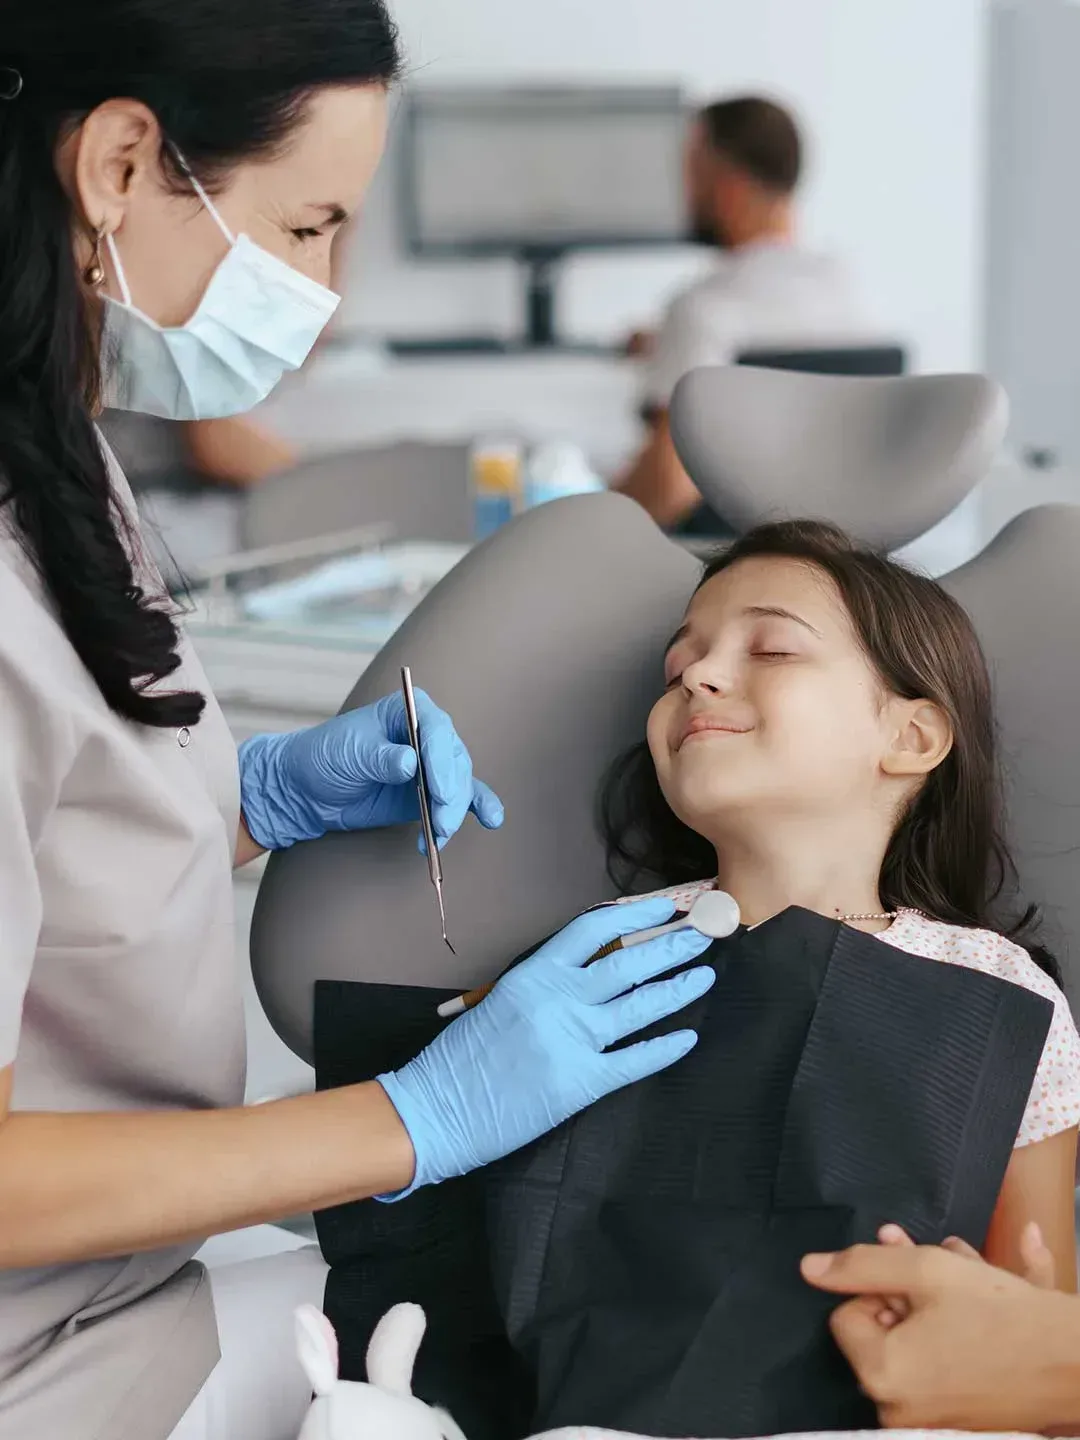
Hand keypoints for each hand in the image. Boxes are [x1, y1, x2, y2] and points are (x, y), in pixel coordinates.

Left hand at [238, 690, 502, 850]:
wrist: (306, 790)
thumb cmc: (324, 757)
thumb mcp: (348, 753)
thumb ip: (380, 757)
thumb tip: (409, 763)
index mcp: (408, 711)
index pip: (436, 730)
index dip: (441, 759)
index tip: (437, 789)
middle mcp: (426, 735)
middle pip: (454, 761)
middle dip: (450, 795)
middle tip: (441, 822)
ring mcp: (431, 766)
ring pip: (458, 785)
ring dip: (454, 812)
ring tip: (438, 837)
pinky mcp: (429, 794)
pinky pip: (459, 799)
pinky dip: (476, 808)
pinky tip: (492, 820)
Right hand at [378, 896, 715, 1193]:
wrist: (434, 1109)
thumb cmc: (461, 1058)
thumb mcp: (499, 1001)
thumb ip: (544, 985)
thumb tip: (593, 971)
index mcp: (533, 974)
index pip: (594, 930)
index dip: (636, 916)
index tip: (665, 908)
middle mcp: (557, 999)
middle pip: (628, 962)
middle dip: (672, 946)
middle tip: (704, 935)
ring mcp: (570, 1040)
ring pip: (640, 1006)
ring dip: (678, 987)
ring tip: (706, 974)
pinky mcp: (579, 1083)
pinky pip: (634, 1061)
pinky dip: (664, 1048)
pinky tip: (688, 1037)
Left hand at [801, 1241, 1079, 1431]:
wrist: (1075, 1363)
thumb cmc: (1002, 1315)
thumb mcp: (925, 1270)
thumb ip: (860, 1265)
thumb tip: (809, 1269)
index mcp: (881, 1375)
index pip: (847, 1314)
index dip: (878, 1288)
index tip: (916, 1282)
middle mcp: (897, 1411)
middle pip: (880, 1332)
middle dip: (905, 1294)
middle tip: (938, 1272)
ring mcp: (929, 1424)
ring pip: (912, 1346)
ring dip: (931, 1307)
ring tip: (966, 1275)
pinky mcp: (956, 1425)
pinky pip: (938, 1370)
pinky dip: (950, 1336)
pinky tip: (978, 1300)